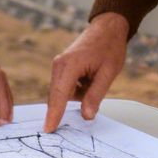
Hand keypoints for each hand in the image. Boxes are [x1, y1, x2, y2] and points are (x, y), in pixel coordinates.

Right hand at [44, 12, 130, 131]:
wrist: (107, 28)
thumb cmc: (109, 47)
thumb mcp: (108, 73)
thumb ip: (95, 95)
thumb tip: (86, 116)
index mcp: (70, 65)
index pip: (59, 95)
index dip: (54, 114)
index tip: (48, 129)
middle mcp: (59, 65)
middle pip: (57, 95)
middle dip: (67, 106)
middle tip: (82, 103)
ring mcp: (59, 65)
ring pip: (63, 92)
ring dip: (78, 94)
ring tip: (95, 79)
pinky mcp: (62, 67)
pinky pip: (66, 86)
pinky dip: (78, 89)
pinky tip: (91, 77)